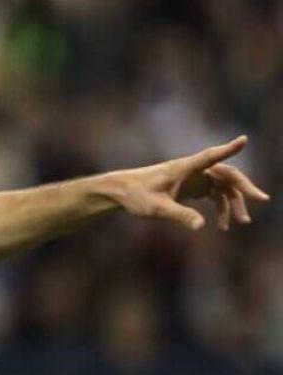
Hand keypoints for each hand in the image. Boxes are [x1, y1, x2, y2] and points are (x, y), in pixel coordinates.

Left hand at [107, 135, 269, 230]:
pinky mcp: (191, 187)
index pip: (210, 156)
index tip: (244, 140)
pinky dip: (222, 208)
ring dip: (234, 202)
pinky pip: (214, 194)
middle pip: (226, 174)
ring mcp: (193, 178)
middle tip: (262, 200)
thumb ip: (179, 216)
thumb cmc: (135, 196)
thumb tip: (202, 226)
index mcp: (184, 168)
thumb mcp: (156, 208)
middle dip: (244, 187)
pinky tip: (224, 225)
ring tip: (242, 222)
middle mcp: (192, 170)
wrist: (121, 192)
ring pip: (223, 186)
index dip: (227, 149)